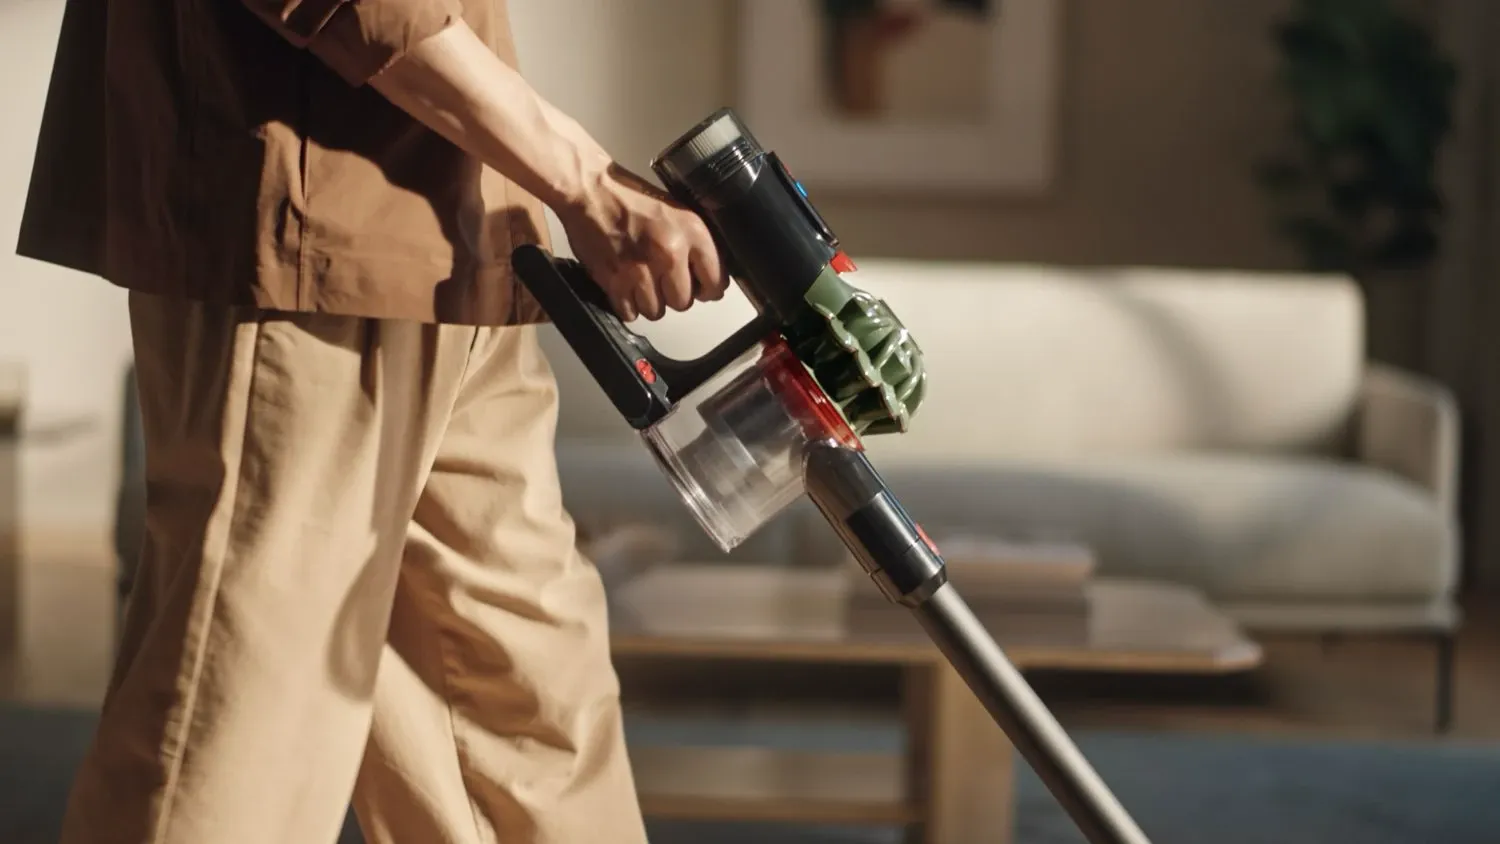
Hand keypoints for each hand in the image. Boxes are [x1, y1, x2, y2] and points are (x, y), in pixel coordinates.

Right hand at [554, 163, 729, 321]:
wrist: (588, 191)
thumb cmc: (630, 197)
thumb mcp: (677, 210)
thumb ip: (694, 242)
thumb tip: (707, 275)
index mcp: (691, 232)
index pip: (715, 282)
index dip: (709, 289)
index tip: (701, 288)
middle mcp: (668, 254)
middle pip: (683, 303)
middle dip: (675, 295)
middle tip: (664, 281)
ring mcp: (640, 270)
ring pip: (656, 311)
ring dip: (650, 301)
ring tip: (643, 282)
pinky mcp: (613, 281)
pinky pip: (630, 313)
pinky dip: (628, 305)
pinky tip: (626, 287)